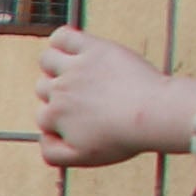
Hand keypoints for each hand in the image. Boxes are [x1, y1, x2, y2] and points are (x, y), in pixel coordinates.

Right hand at [35, 27, 195, 171]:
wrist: (154, 114)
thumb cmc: (123, 138)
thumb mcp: (83, 158)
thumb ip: (53, 153)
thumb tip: (41, 138)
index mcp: (53, 116)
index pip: (43, 115)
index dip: (62, 119)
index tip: (86, 121)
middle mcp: (58, 90)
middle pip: (44, 87)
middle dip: (60, 93)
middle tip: (90, 98)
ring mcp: (74, 68)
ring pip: (47, 61)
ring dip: (55, 65)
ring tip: (80, 71)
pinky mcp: (92, 49)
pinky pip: (62, 36)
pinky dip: (61, 39)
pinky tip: (72, 47)